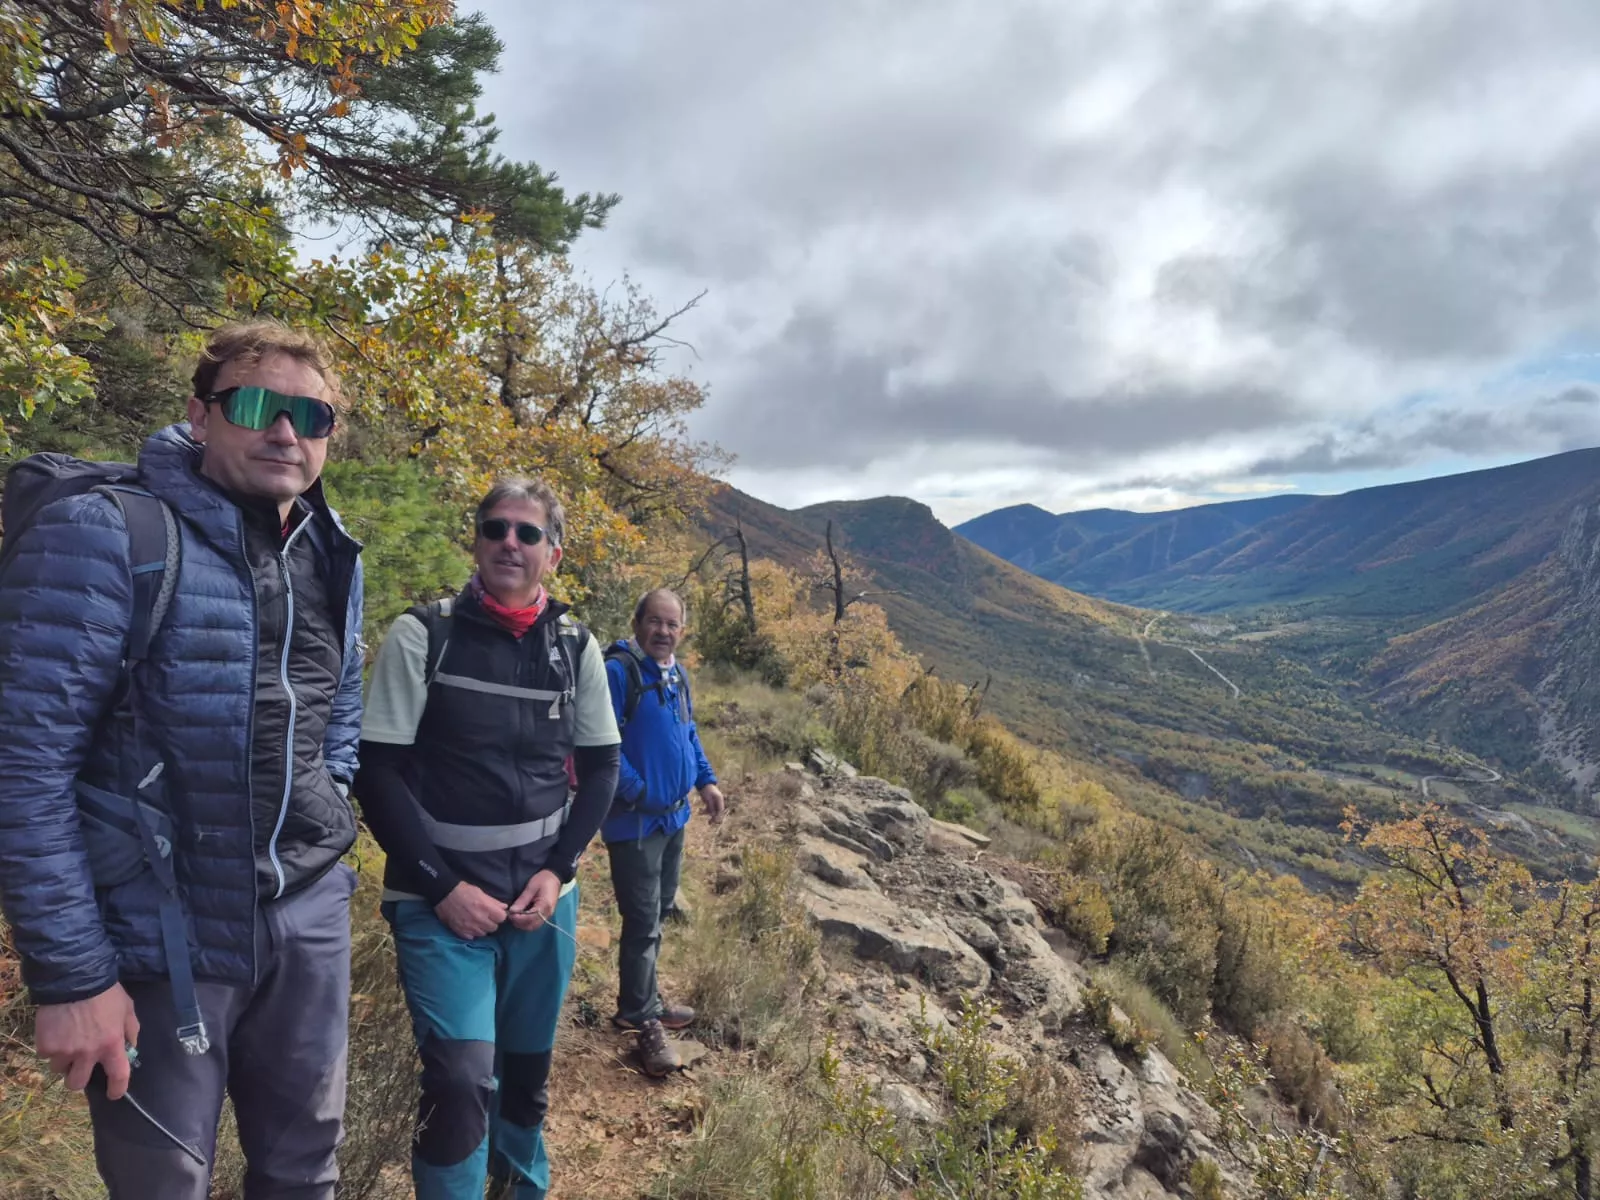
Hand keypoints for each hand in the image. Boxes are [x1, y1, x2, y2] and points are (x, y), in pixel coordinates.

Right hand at [36, 982, 139, 1099]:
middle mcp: (88, 1053)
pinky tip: (56, 1031)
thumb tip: (130, 1048)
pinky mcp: (46, 1046)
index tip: (114, 1093)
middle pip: (78, 1084)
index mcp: (112, 1044)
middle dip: (78, 1077)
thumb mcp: (128, 1008)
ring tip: (67, 1040)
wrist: (74, 978)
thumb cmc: (105, 992)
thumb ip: (130, 1030)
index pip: (118, 1075)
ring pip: (60, 1069)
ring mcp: (65, 1051)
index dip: (117, 1089)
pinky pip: (47, 1055)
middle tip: (80, 1065)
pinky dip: (51, 1047)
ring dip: (64, 1060)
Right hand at [434, 881, 507, 939]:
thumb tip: (505, 907)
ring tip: (477, 921)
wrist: (444, 894)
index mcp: (485, 908)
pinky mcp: (461, 932)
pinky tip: (469, 925)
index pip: (502, 918)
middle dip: (492, 922)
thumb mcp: (480, 892)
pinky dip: (472, 932)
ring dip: (482, 928)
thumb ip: (494, 901)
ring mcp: (470, 927)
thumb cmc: (463, 890)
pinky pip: (472, 937)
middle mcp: (479, 919)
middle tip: (486, 917)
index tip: (496, 913)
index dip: (500, 915)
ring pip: (484, 933)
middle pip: (494, 927)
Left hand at [508, 870, 561, 931]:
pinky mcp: (546, 915)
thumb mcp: (531, 887)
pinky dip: (527, 923)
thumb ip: (522, 900)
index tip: (510, 914)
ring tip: (515, 916)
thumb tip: (512, 911)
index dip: (519, 918)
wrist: (555, 877)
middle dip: (520, 923)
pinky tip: (521, 916)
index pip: (530, 918)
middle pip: (532, 925)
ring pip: (533, 926)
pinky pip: (535, 923)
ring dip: (523, 924)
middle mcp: (547, 913)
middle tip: (511, 915)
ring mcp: (547, 915)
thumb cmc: (543, 880)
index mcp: (545, 905)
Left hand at [700, 783, 725, 825]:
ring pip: (713, 810)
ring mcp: (715, 801)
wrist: (703, 783)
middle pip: (718, 811)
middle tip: (710, 823)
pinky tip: (700, 812)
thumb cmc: (706, 790)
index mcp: (720, 799)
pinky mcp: (710, 802)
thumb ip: (711, 806)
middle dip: (714, 817)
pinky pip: (710, 808)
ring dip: (709, 814)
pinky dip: (706, 811)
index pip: (720, 810)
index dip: (718, 816)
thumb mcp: (708, 798)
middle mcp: (718, 801)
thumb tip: (713, 815)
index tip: (714, 821)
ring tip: (702, 815)